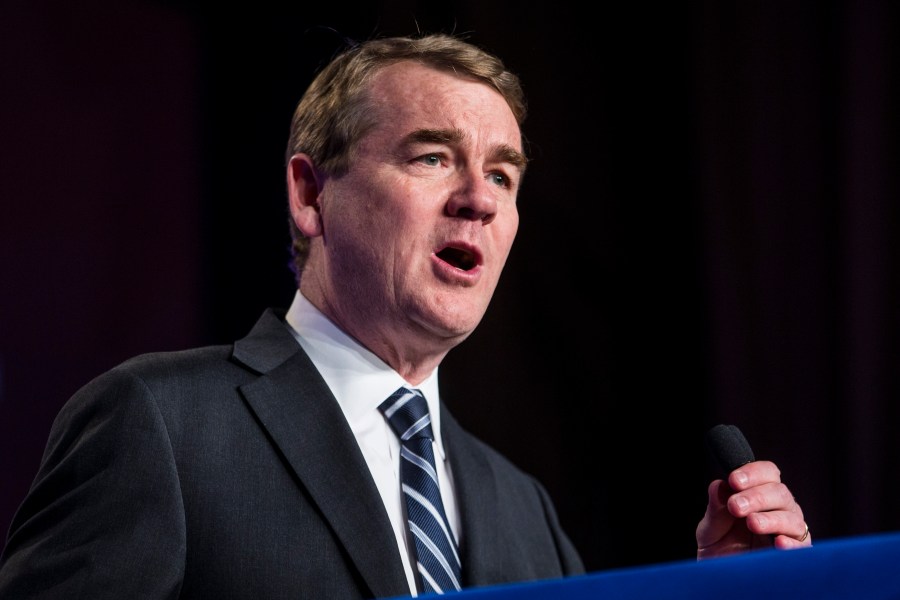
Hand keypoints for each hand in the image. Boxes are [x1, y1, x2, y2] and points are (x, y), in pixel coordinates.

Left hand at [696, 460, 810, 558]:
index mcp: (758, 495)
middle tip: (735, 506)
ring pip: (792, 517)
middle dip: (756, 496)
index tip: (733, 481)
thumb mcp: (711, 528)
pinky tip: (778, 542)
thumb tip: (719, 485)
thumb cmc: (719, 549)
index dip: (753, 472)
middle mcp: (778, 509)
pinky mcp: (796, 554)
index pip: (767, 473)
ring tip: (752, 523)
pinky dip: (791, 543)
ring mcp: (789, 531)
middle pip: (780, 492)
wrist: (721, 580)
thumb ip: (716, 508)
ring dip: (771, 518)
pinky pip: (802, 545)